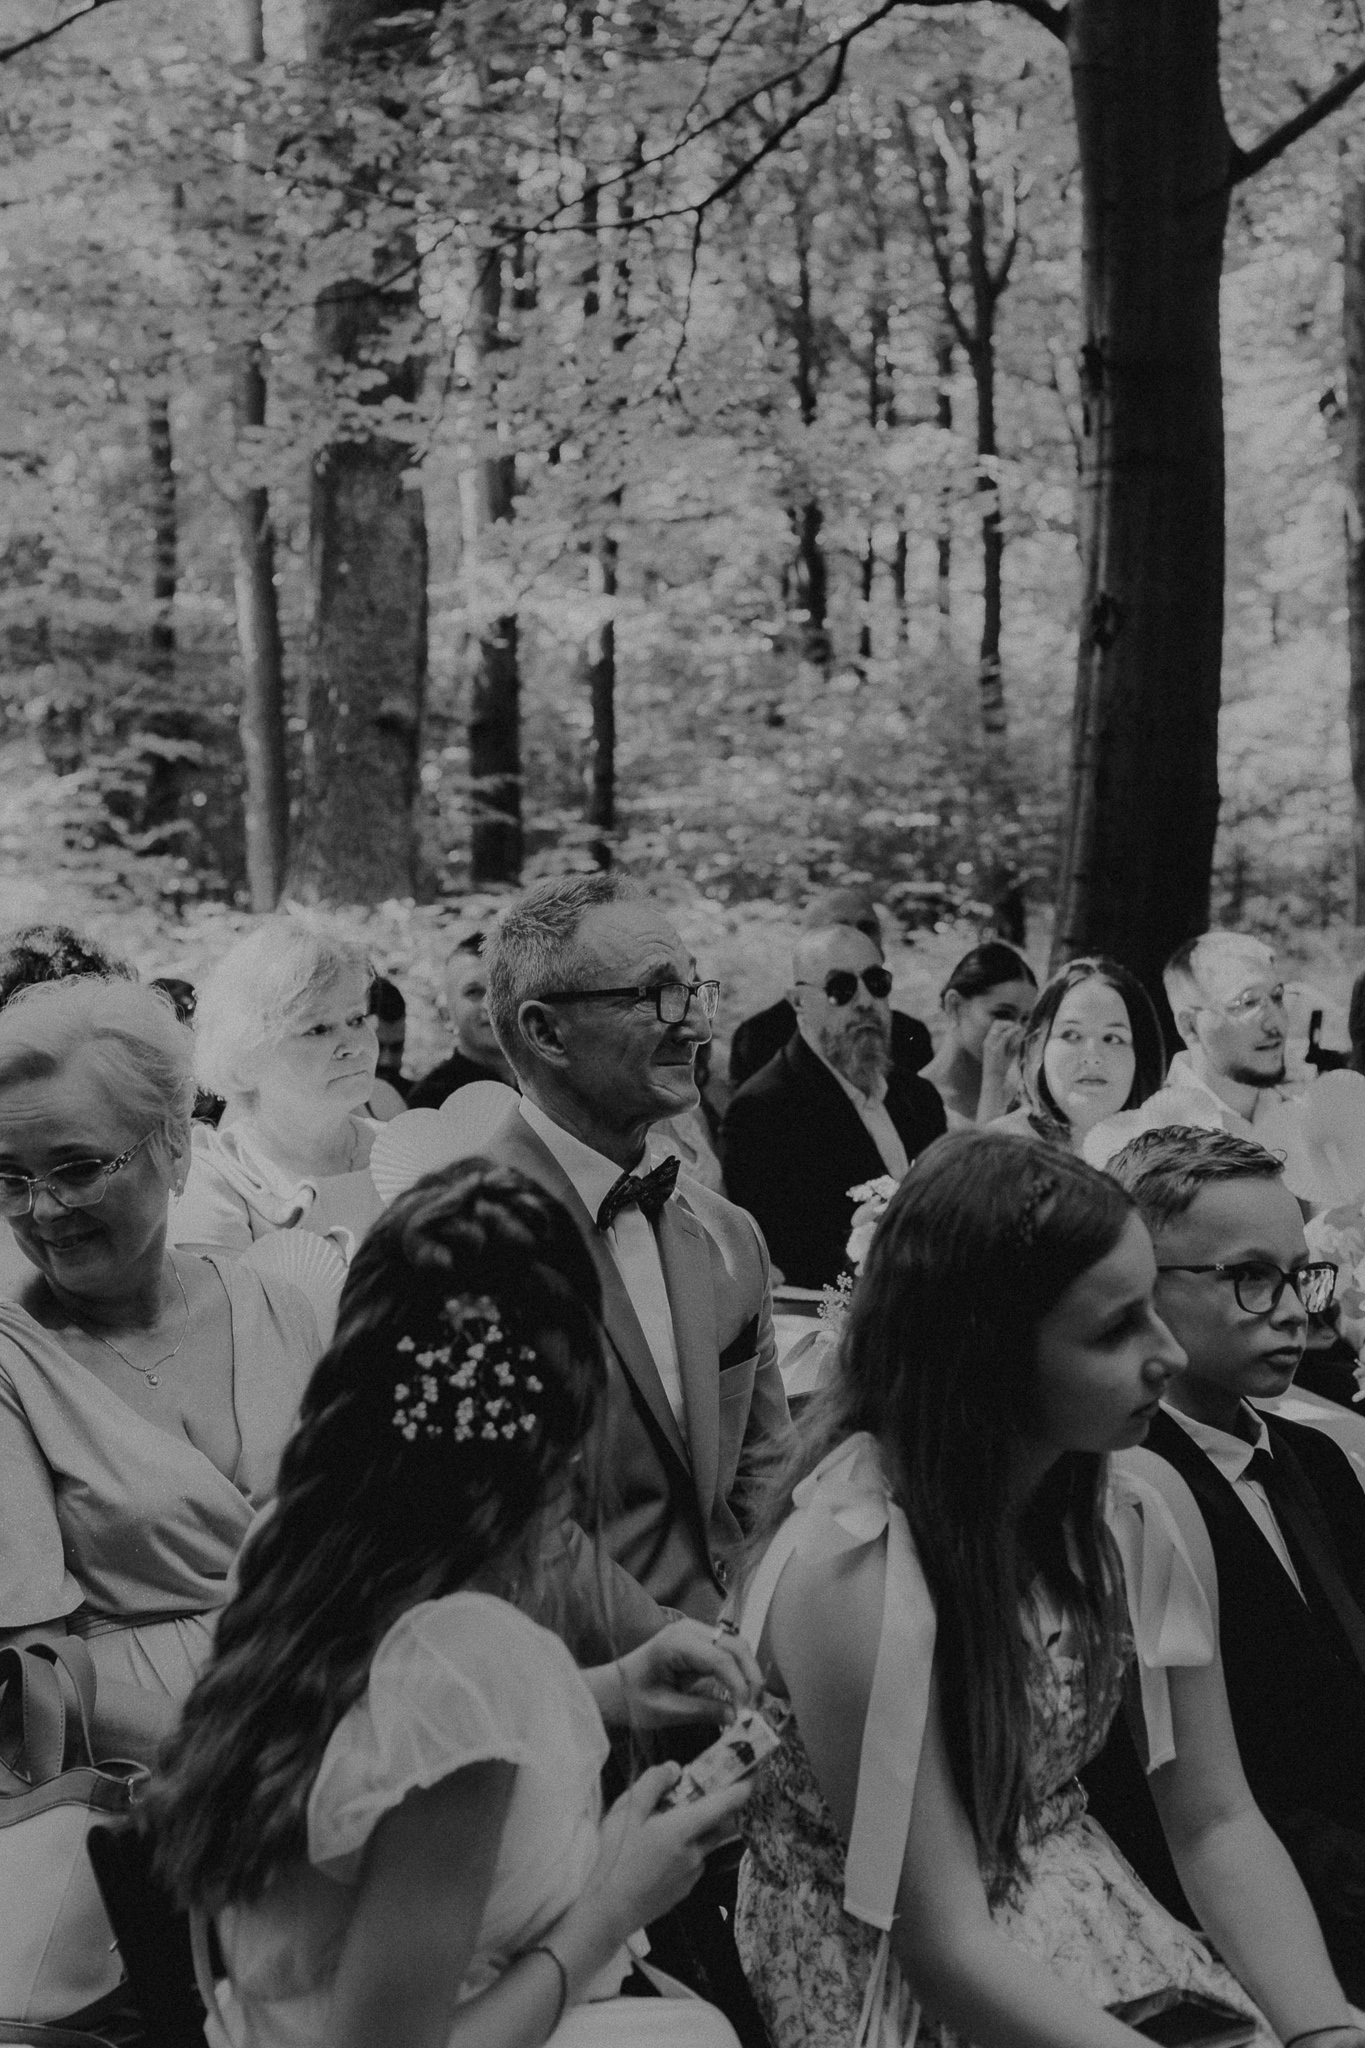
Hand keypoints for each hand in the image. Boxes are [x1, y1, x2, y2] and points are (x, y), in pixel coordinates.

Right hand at [580, 1761, 757, 1940]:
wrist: (609, 1912)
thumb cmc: (616, 1858)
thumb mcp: (626, 1812)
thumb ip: (652, 1784)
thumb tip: (675, 1769)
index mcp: (684, 1829)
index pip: (726, 1804)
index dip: (744, 1785)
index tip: (756, 1770)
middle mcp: (696, 1852)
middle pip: (721, 1824)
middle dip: (721, 1806)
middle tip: (706, 1791)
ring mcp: (693, 1874)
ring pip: (704, 1843)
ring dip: (697, 1830)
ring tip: (665, 1825)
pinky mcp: (685, 1890)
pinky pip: (694, 1861)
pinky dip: (686, 1849)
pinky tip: (659, 1852)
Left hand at [613, 1620, 761, 1728]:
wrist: (612, 1688)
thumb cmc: (631, 1699)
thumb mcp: (666, 1711)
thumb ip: (703, 1712)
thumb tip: (738, 1718)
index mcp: (677, 1643)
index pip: (722, 1658)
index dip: (740, 1686)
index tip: (747, 1714)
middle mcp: (689, 1629)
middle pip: (736, 1645)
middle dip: (751, 1677)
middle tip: (755, 1709)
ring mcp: (695, 1631)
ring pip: (736, 1646)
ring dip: (748, 1673)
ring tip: (749, 1704)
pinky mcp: (698, 1641)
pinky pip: (727, 1651)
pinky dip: (738, 1671)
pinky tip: (739, 1694)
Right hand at [981, 1018, 1023, 1082]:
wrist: (992, 1079)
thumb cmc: (1000, 1068)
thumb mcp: (1007, 1053)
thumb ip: (1012, 1043)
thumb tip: (1021, 1033)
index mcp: (988, 1041)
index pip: (996, 1025)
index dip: (1007, 1023)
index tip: (1017, 1026)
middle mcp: (988, 1040)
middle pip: (997, 1023)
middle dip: (1009, 1022)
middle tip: (1019, 1026)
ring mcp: (990, 1044)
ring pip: (1000, 1026)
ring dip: (1011, 1025)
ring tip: (1021, 1028)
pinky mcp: (996, 1049)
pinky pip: (1005, 1036)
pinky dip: (1013, 1031)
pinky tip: (1020, 1031)